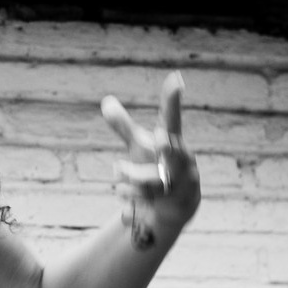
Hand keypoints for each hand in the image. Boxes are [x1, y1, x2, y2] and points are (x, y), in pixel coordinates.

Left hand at [101, 71, 200, 248]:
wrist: (177, 207)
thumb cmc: (158, 167)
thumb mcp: (141, 146)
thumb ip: (124, 127)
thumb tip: (106, 101)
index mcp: (173, 142)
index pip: (172, 118)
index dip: (172, 99)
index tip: (175, 78)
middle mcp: (180, 163)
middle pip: (171, 155)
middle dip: (167, 148)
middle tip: (160, 140)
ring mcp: (179, 188)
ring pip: (149, 183)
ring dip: (128, 181)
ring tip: (119, 176)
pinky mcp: (172, 209)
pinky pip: (144, 206)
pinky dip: (128, 202)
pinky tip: (124, 203)